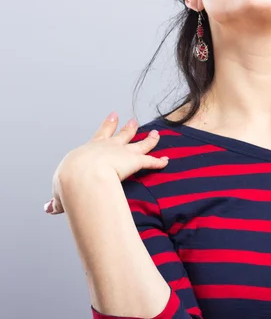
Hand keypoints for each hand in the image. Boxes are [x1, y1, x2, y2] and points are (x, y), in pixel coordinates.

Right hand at [44, 112, 167, 214]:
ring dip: (150, 139)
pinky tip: (166, 160)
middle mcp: (109, 147)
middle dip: (128, 128)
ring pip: (140, 144)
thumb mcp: (60, 190)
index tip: (114, 116)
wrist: (81, 177)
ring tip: (156, 133)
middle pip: (122, 134)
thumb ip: (59, 199)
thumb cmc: (69, 182)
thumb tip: (50, 207)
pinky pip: (151, 161)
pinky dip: (160, 161)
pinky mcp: (135, 162)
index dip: (108, 125)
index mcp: (90, 149)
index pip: (100, 135)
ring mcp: (123, 153)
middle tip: (133, 120)